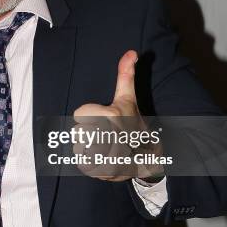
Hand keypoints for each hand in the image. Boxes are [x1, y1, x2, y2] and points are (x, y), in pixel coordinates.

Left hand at [72, 50, 163, 180]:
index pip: (80, 114)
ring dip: (88, 149)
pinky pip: (82, 165)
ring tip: (104, 148)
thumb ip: (126, 75)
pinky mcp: (103, 173)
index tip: (104, 120)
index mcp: (111, 116)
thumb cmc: (133, 124)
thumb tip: (131, 52)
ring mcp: (106, 156)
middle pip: (78, 132)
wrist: (148, 158)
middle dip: (88, 133)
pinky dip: (89, 164)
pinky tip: (102, 160)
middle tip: (105, 136)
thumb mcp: (129, 99)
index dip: (89, 116)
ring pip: (78, 148)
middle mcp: (109, 136)